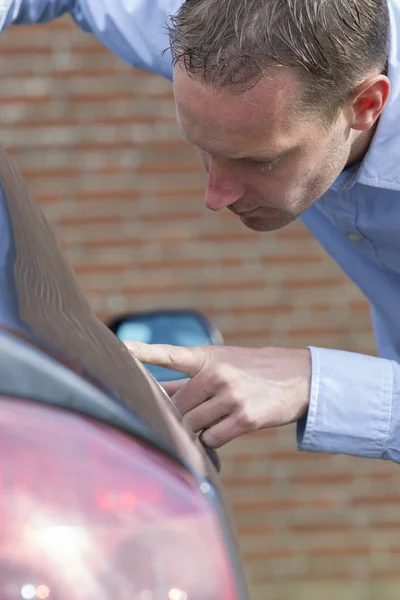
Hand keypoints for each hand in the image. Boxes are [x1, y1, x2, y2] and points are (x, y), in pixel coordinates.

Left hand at [124, 343, 310, 448]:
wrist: (297, 377)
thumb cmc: (251, 371)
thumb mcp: (220, 365)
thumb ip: (186, 381)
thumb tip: (154, 394)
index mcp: (207, 358)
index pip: (169, 355)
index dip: (144, 352)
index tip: (122, 347)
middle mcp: (217, 375)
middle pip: (177, 407)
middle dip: (178, 416)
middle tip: (194, 415)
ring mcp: (231, 396)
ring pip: (192, 425)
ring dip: (196, 429)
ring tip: (214, 418)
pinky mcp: (244, 418)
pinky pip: (212, 438)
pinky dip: (213, 440)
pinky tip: (226, 428)